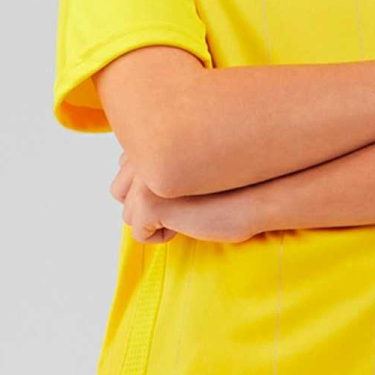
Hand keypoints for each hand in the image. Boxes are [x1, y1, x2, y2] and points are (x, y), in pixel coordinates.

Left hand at [110, 155, 260, 244]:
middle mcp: (140, 153)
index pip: (122, 167)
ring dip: (155, 220)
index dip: (150, 185)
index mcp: (148, 137)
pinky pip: (139, 233)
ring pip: (128, 214)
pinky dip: (161, 236)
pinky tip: (187, 223)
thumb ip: (161, 158)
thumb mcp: (187, 163)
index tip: (180, 186)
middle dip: (145, 204)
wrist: (256, 194)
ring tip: (186, 211)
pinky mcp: (149, 202)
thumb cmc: (230, 181)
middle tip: (182, 201)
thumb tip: (131, 177)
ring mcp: (142, 178)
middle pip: (118, 192)